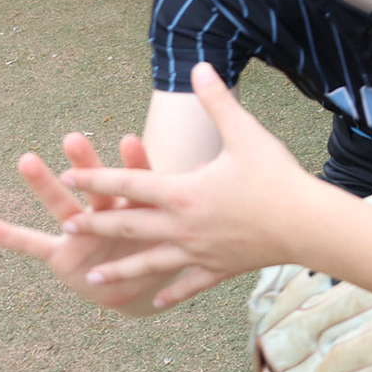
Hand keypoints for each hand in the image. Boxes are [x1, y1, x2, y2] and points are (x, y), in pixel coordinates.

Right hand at [0, 132, 177, 315]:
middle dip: (87, 165)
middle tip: (73, 137)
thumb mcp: (180, 230)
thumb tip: (214, 163)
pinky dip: (5, 235)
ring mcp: (81, 232)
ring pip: (62, 205)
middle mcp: (107, 214)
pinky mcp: (61, 254)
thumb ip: (190, 202)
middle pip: (97, 186)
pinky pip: (30, 244)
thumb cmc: (163, 248)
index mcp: (139, 206)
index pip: (139, 181)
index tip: (128, 140)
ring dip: (45, 184)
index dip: (135, 164)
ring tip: (26, 158)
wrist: (143, 284)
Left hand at [57, 63, 339, 308]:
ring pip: (150, 263)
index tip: (67, 176)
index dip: (97, 178)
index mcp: (183, 191)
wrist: (305, 224)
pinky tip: (154, 304)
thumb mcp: (245, 132)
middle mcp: (182, 225)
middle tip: (65, 226)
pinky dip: (170, 293)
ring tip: (93, 278)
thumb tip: (199, 67)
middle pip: (129, 224)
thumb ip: (217, 101)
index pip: (130, 182)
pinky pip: (188, 284)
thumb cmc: (275, 176)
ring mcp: (199, 251)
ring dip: (120, 270)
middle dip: (96, 224)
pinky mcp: (218, 269)